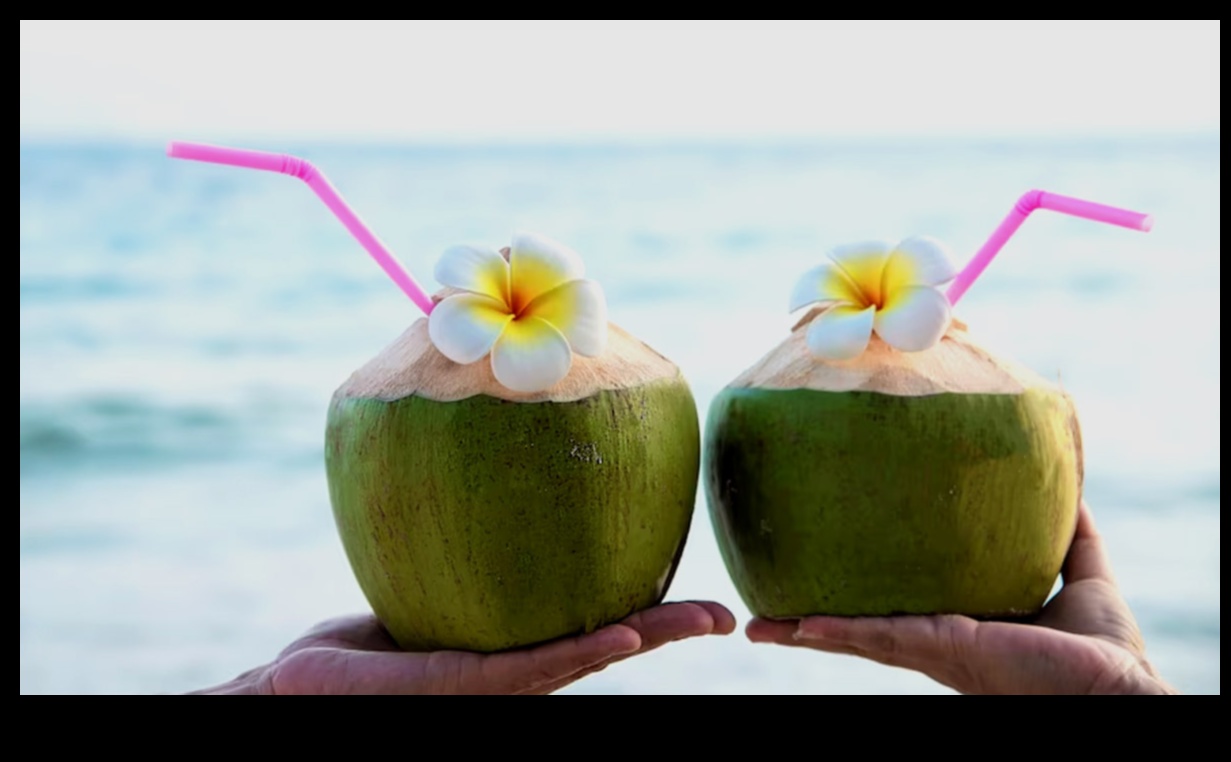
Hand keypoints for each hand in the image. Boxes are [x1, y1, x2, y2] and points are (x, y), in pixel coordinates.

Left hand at [192, 601, 734, 694]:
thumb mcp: (420, 594)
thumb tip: (489, 506)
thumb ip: (460, 567)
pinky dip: (580, 650)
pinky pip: (530, 666)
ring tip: (696, 620)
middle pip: (601, 646)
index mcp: (508, 654)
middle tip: (723, 614)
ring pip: (580, 659)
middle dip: (664, 631)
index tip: (688, 595)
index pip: (586, 630)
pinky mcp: (462, 687)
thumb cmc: (351, 649)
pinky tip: (621, 632)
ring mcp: (491, 687)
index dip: (643, 615)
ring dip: (643, 639)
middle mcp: (510, 676)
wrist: (294, 693)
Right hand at [747, 501, 1175, 694]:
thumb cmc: (1104, 646)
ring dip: (805, 631)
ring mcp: (932, 648)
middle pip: (859, 629)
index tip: (816, 582)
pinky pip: (877, 637)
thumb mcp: (1076, 570)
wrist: (1120, 686)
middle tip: (763, 613)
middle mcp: (934, 641)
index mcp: (955, 627)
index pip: (892, 612)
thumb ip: (1065, 528)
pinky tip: (797, 626)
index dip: (852, 600)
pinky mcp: (942, 648)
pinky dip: (835, 632)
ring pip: (855, 637)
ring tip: (757, 625)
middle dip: (810, 623)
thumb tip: (1061, 477)